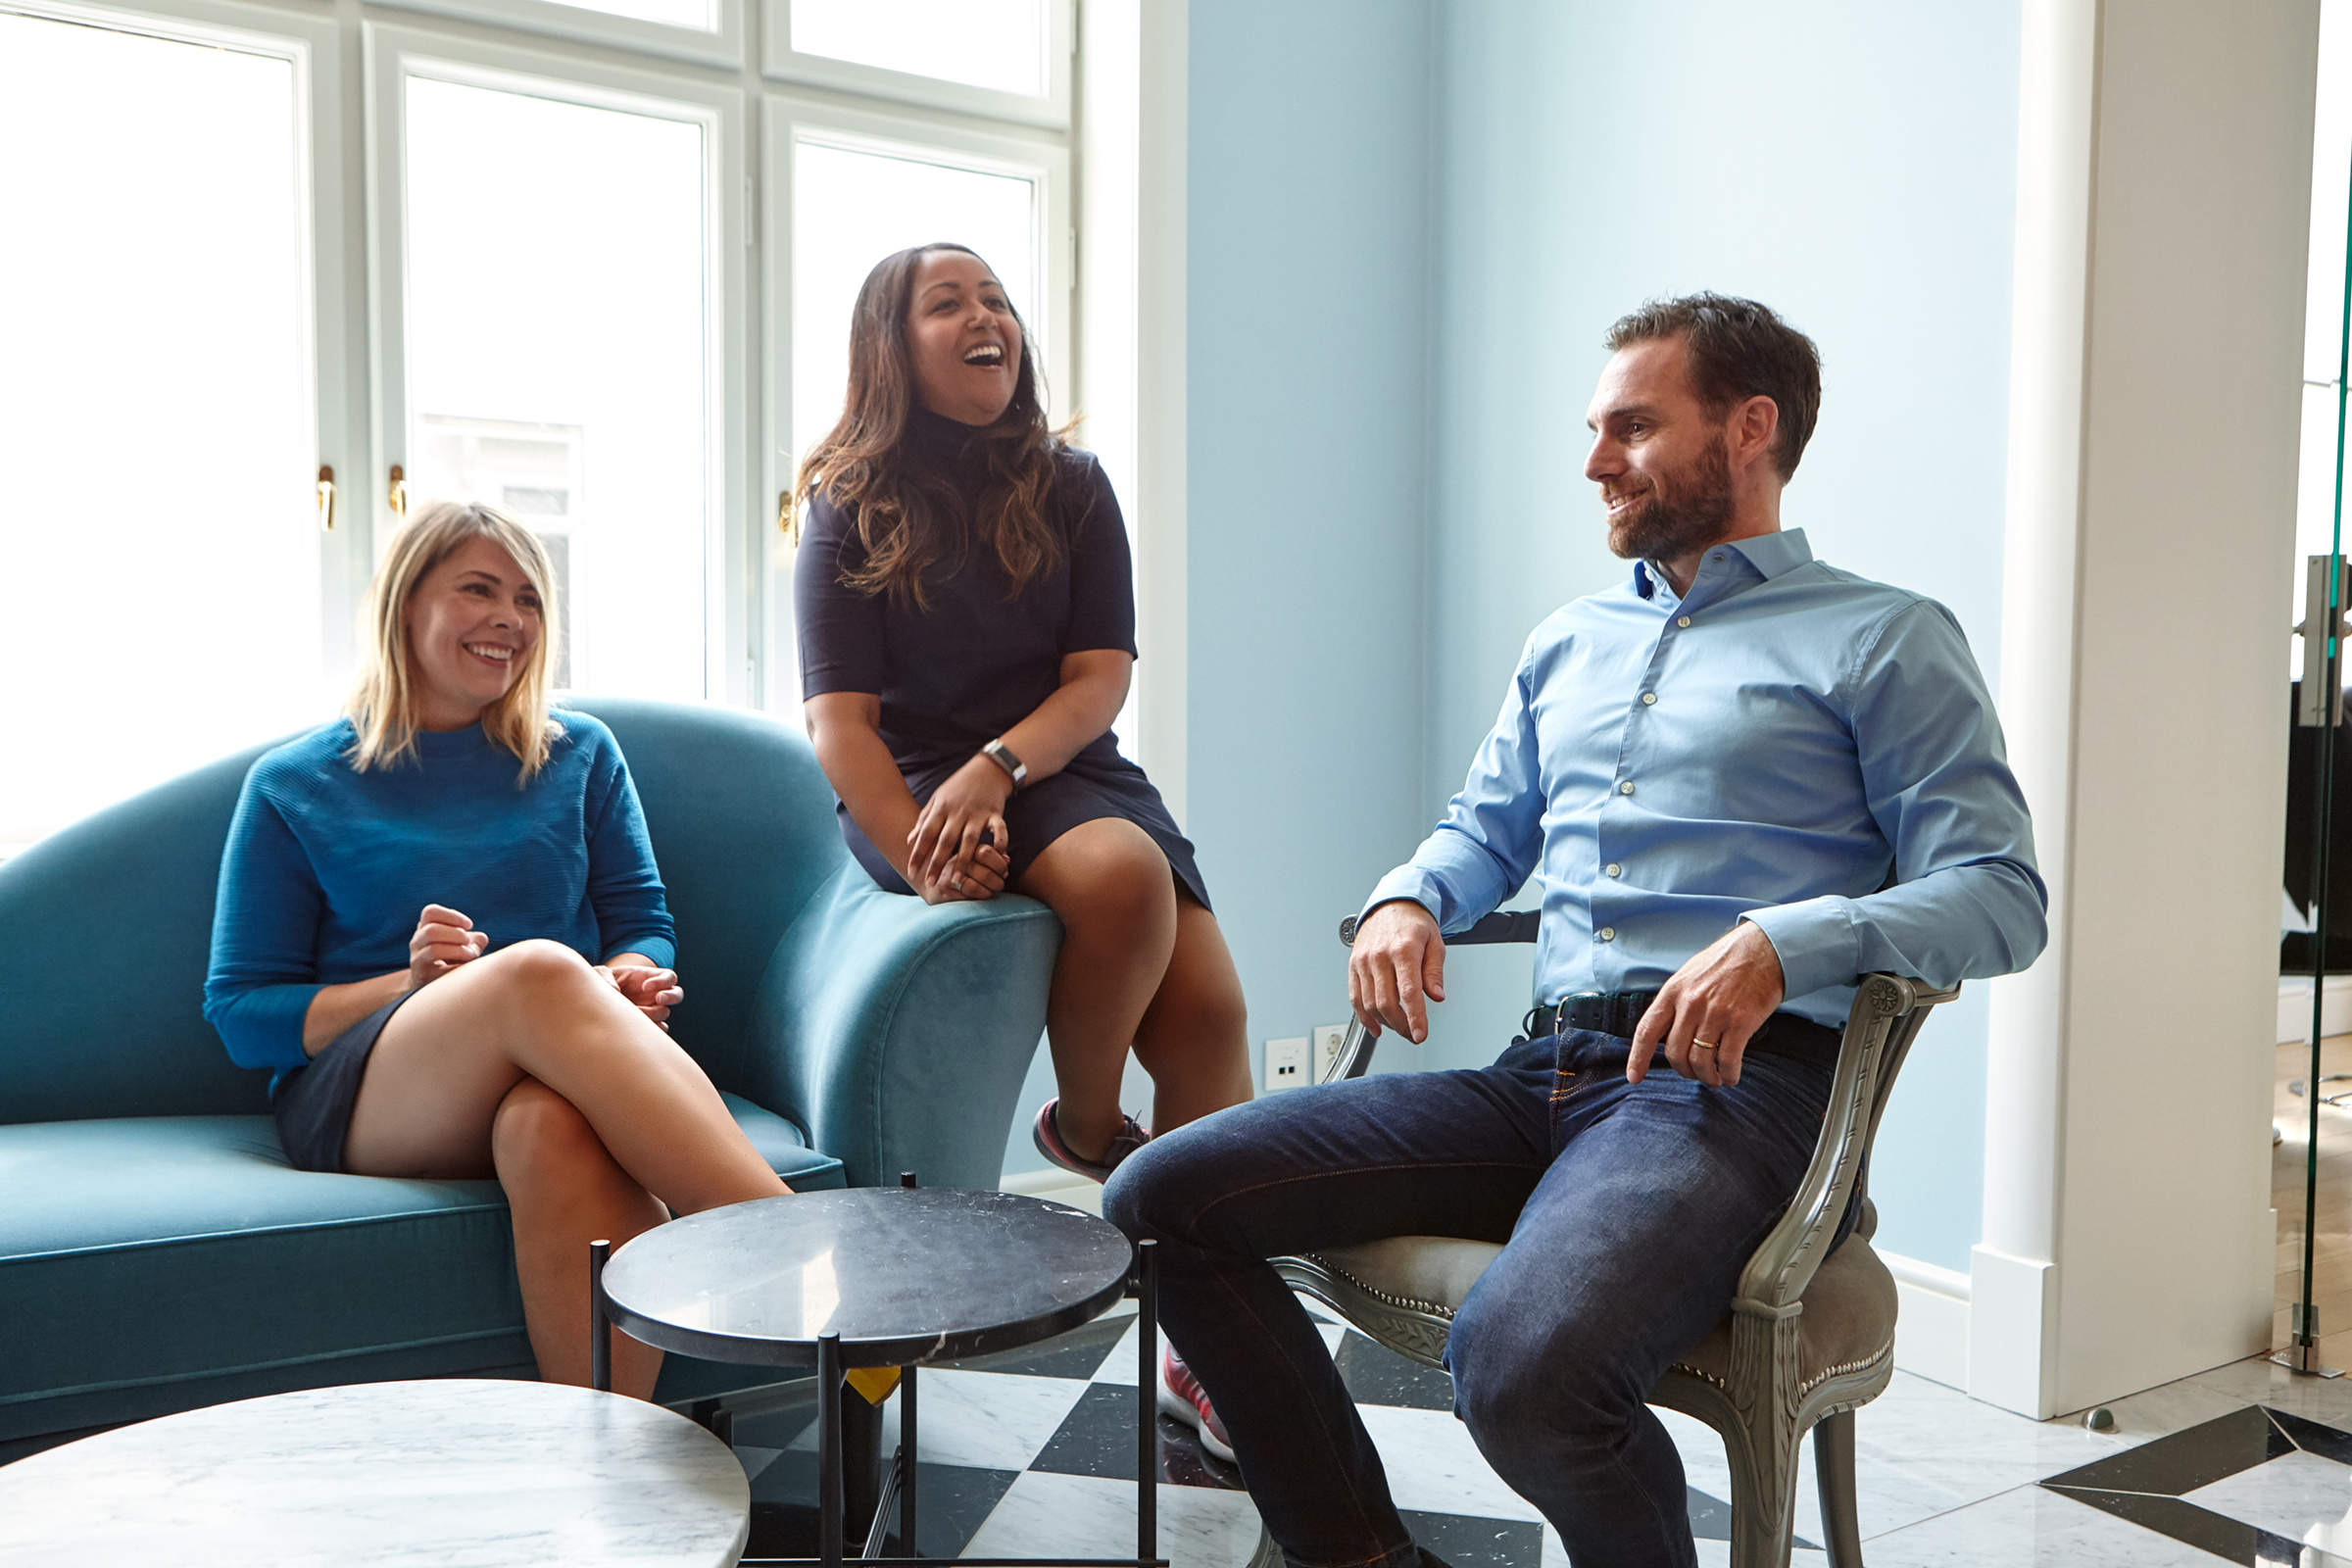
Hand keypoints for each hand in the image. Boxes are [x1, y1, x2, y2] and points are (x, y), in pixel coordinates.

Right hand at [408, 903, 486, 989]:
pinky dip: (457, 968)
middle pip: (431, 930)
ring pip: (433, 950)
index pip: (430, 912)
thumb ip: (475, 940)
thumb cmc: (451, 959)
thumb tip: (481, 939)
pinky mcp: (423, 977)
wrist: (430, 987)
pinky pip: (440, 971)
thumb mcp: (462, 946)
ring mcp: (417, 960)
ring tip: (469, 955)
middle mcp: (417, 942)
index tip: (469, 925)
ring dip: (458, 951)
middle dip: (456, 934)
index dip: (452, 916)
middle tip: (468, 942)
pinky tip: (465, 969)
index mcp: (424, 928)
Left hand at [601, 965, 684, 1029]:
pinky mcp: (647, 1025)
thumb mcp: (601, 974)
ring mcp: (652, 1010)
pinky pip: (657, 1030)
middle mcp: (655, 994)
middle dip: (670, 996)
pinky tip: (638, 1028)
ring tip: (635, 1013)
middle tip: (658, 998)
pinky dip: (652, 1030)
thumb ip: (606, 977)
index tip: (645, 986)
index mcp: (649, 978)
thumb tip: (616, 991)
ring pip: (664, 1013)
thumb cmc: (602, 983)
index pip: (668, 977)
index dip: (662, 981)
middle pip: (676, 994)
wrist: (596, 1002)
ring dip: (653, 1015)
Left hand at [907, 756, 1013, 898]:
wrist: (986, 769)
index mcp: (942, 808)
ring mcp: (978, 813)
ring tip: (957, 880)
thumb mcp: (938, 799)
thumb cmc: (958, 787)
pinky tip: (999, 857)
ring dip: (963, 861)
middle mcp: (958, 811)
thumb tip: (910, 841)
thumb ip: (924, 820)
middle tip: (930, 882)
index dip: (918, 853)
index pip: (926, 833)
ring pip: (969, 840)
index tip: (911, 871)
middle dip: (937, 863)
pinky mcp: (996, 813)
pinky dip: (1001, 842)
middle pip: (945, 840)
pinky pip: (999, 830)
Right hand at [1347, 899, 1445, 1042]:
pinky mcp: (1353, 966)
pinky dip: (1364, 1017)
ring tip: (1399, 1027)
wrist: (1390, 905)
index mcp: (1403, 950)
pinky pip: (1355, 998)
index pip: (1409, 992)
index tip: (1420, 1034)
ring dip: (1385, 1023)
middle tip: (1413, 1035)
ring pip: (1369, 1003)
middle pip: (1386, 1002)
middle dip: (1401, 1025)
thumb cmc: (1414, 924)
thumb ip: (1434, 972)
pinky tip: (1376, 1026)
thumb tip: (1436, 996)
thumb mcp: (1435, 943)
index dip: (1415, 1018)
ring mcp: (1363, 961)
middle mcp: (1380, 956)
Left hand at [1628, 921, 1785, 1087]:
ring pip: (1700, 1061)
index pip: (1647, 1031)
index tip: (1634, 1077)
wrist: (1763, 949)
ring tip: (1715, 1078)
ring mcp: (1715, 1014)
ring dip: (1707, 1077)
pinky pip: (1728, 1060)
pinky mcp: (1740, 1022)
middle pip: (1675, 1053)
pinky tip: (1731, 1076)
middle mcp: (1690, 1004)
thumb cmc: (1726, 962)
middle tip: (1695, 1073)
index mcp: (1673, 991)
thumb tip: (1667, 1031)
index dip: (1637, 1058)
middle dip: (1684, 1071)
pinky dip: (1728, 1074)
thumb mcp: (1689, 975)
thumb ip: (1676, 1001)